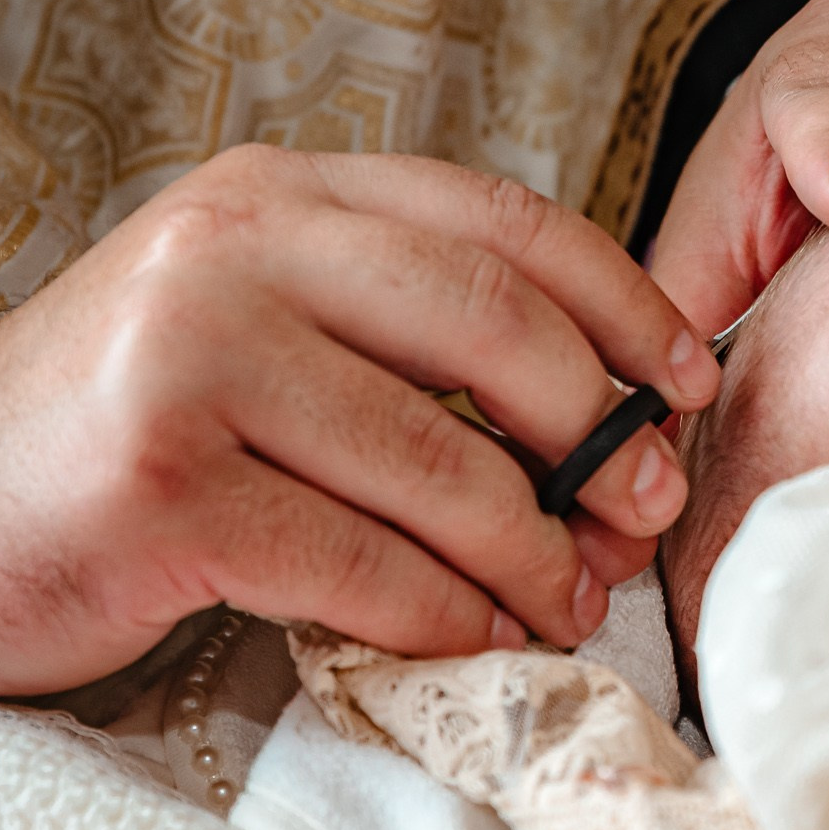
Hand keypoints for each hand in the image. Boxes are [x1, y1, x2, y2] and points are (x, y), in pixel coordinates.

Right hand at [0, 146, 719, 694]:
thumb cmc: (139, 434)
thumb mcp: (266, 331)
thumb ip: (406, 337)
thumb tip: (614, 421)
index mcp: (279, 196)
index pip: (502, 220)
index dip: (624, 301)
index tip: (689, 379)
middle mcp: (231, 252)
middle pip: (494, 328)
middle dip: (600, 432)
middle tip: (645, 508)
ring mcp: (187, 363)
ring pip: (441, 464)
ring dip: (535, 553)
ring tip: (569, 600)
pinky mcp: (162, 490)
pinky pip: (366, 563)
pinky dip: (448, 613)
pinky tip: (478, 633)